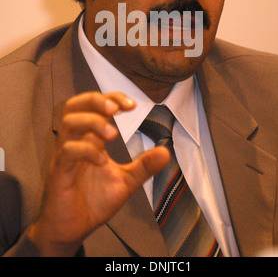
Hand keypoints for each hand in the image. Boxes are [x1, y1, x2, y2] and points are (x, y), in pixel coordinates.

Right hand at [28, 92, 169, 255]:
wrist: (71, 230)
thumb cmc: (93, 202)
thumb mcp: (125, 182)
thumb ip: (143, 166)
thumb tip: (166, 151)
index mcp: (89, 139)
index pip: (94, 105)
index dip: (111, 98)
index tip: (132, 105)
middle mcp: (75, 142)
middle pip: (75, 106)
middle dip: (96, 101)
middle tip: (116, 109)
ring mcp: (65, 155)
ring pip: (69, 123)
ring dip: (92, 122)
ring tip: (113, 135)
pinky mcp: (59, 172)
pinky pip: (67, 151)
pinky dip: (86, 150)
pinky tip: (102, 161)